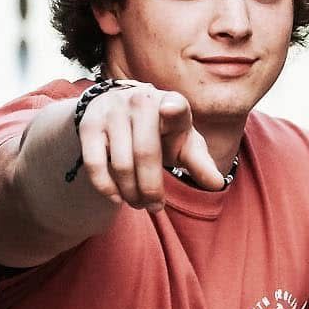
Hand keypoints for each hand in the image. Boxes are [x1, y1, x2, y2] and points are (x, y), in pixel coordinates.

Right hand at [78, 84, 225, 212]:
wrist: (121, 110)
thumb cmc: (161, 132)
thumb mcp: (183, 143)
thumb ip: (200, 163)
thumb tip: (218, 184)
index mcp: (171, 103)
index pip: (174, 106)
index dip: (173, 109)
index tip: (171, 110)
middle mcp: (141, 101)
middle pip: (146, 153)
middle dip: (151, 189)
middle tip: (154, 207)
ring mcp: (112, 111)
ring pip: (121, 164)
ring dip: (130, 193)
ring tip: (138, 203)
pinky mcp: (90, 124)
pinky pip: (95, 163)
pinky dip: (106, 187)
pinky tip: (116, 197)